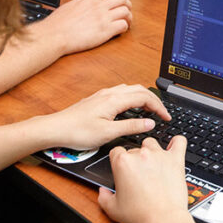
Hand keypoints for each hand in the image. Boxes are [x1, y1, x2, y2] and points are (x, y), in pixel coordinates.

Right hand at [36, 0, 131, 54]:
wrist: (54, 35)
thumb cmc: (57, 23)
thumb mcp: (70, 6)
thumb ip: (82, 4)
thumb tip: (84, 5)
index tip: (116, 1)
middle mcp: (98, 5)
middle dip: (126, 4)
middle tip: (126, 11)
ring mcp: (103, 17)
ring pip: (126, 11)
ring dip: (128, 17)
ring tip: (126, 23)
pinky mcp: (105, 30)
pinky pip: (123, 25)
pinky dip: (125, 27)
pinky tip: (120, 31)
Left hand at [44, 84, 169, 150]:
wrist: (56, 129)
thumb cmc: (77, 131)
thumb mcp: (108, 133)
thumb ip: (131, 127)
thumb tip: (149, 123)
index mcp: (114, 100)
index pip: (144, 97)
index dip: (159, 106)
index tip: (166, 116)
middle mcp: (109, 93)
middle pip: (139, 89)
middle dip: (154, 100)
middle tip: (162, 113)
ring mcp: (103, 95)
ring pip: (130, 89)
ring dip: (144, 97)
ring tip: (151, 109)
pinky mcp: (98, 99)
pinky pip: (122, 92)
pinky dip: (133, 98)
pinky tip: (132, 108)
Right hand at [98, 136, 190, 222]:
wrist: (163, 220)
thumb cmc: (140, 215)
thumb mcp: (113, 210)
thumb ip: (104, 197)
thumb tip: (102, 192)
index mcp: (123, 163)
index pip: (116, 152)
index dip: (117, 162)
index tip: (122, 171)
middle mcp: (141, 155)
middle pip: (134, 149)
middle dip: (134, 161)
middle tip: (138, 177)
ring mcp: (159, 155)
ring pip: (151, 143)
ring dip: (150, 151)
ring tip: (152, 165)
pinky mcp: (175, 160)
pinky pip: (179, 142)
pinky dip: (176, 143)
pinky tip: (173, 149)